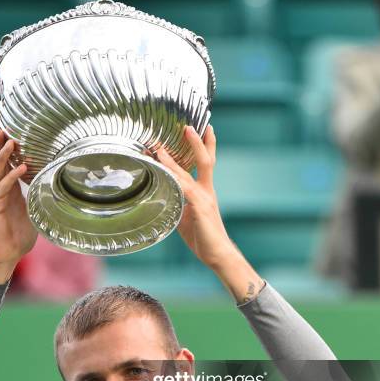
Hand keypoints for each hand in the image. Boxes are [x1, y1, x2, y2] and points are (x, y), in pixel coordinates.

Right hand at [0, 129, 37, 284]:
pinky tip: (21, 167)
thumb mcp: (33, 214)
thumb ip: (39, 201)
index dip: (7, 149)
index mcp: (8, 191)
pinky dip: (12, 177)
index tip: (12, 132)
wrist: (4, 256)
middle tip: (2, 125)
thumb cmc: (18, 237)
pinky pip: (3, 189)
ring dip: (3, 155)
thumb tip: (57, 193)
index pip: (6, 164)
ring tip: (10, 140)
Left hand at [156, 125, 229, 269]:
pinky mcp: (199, 209)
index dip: (204, 145)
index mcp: (204, 192)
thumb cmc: (202, 237)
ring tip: (161, 148)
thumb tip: (164, 196)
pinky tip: (164, 173)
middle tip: (188, 126)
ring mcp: (204, 199)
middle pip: (205, 161)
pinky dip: (174, 180)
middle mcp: (206, 192)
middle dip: (197, 142)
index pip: (205, 163)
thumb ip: (179, 203)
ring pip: (188, 174)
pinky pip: (184, 190)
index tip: (201, 128)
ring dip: (174, 160)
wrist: (217, 254)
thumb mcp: (187, 216)